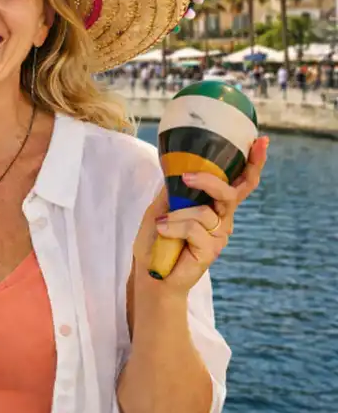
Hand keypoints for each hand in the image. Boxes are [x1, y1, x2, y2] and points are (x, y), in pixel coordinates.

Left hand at [134, 136, 269, 293]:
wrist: (151, 272)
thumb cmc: (157, 238)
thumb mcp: (162, 205)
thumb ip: (176, 189)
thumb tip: (180, 166)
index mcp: (214, 205)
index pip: (239, 182)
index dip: (253, 163)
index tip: (261, 141)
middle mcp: (222, 219)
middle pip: (230, 192)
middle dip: (211, 181)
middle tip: (186, 176)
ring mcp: (219, 235)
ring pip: (203, 211)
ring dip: (175, 214)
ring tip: (161, 224)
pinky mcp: (212, 249)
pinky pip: (193, 227)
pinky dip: (171, 226)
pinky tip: (163, 232)